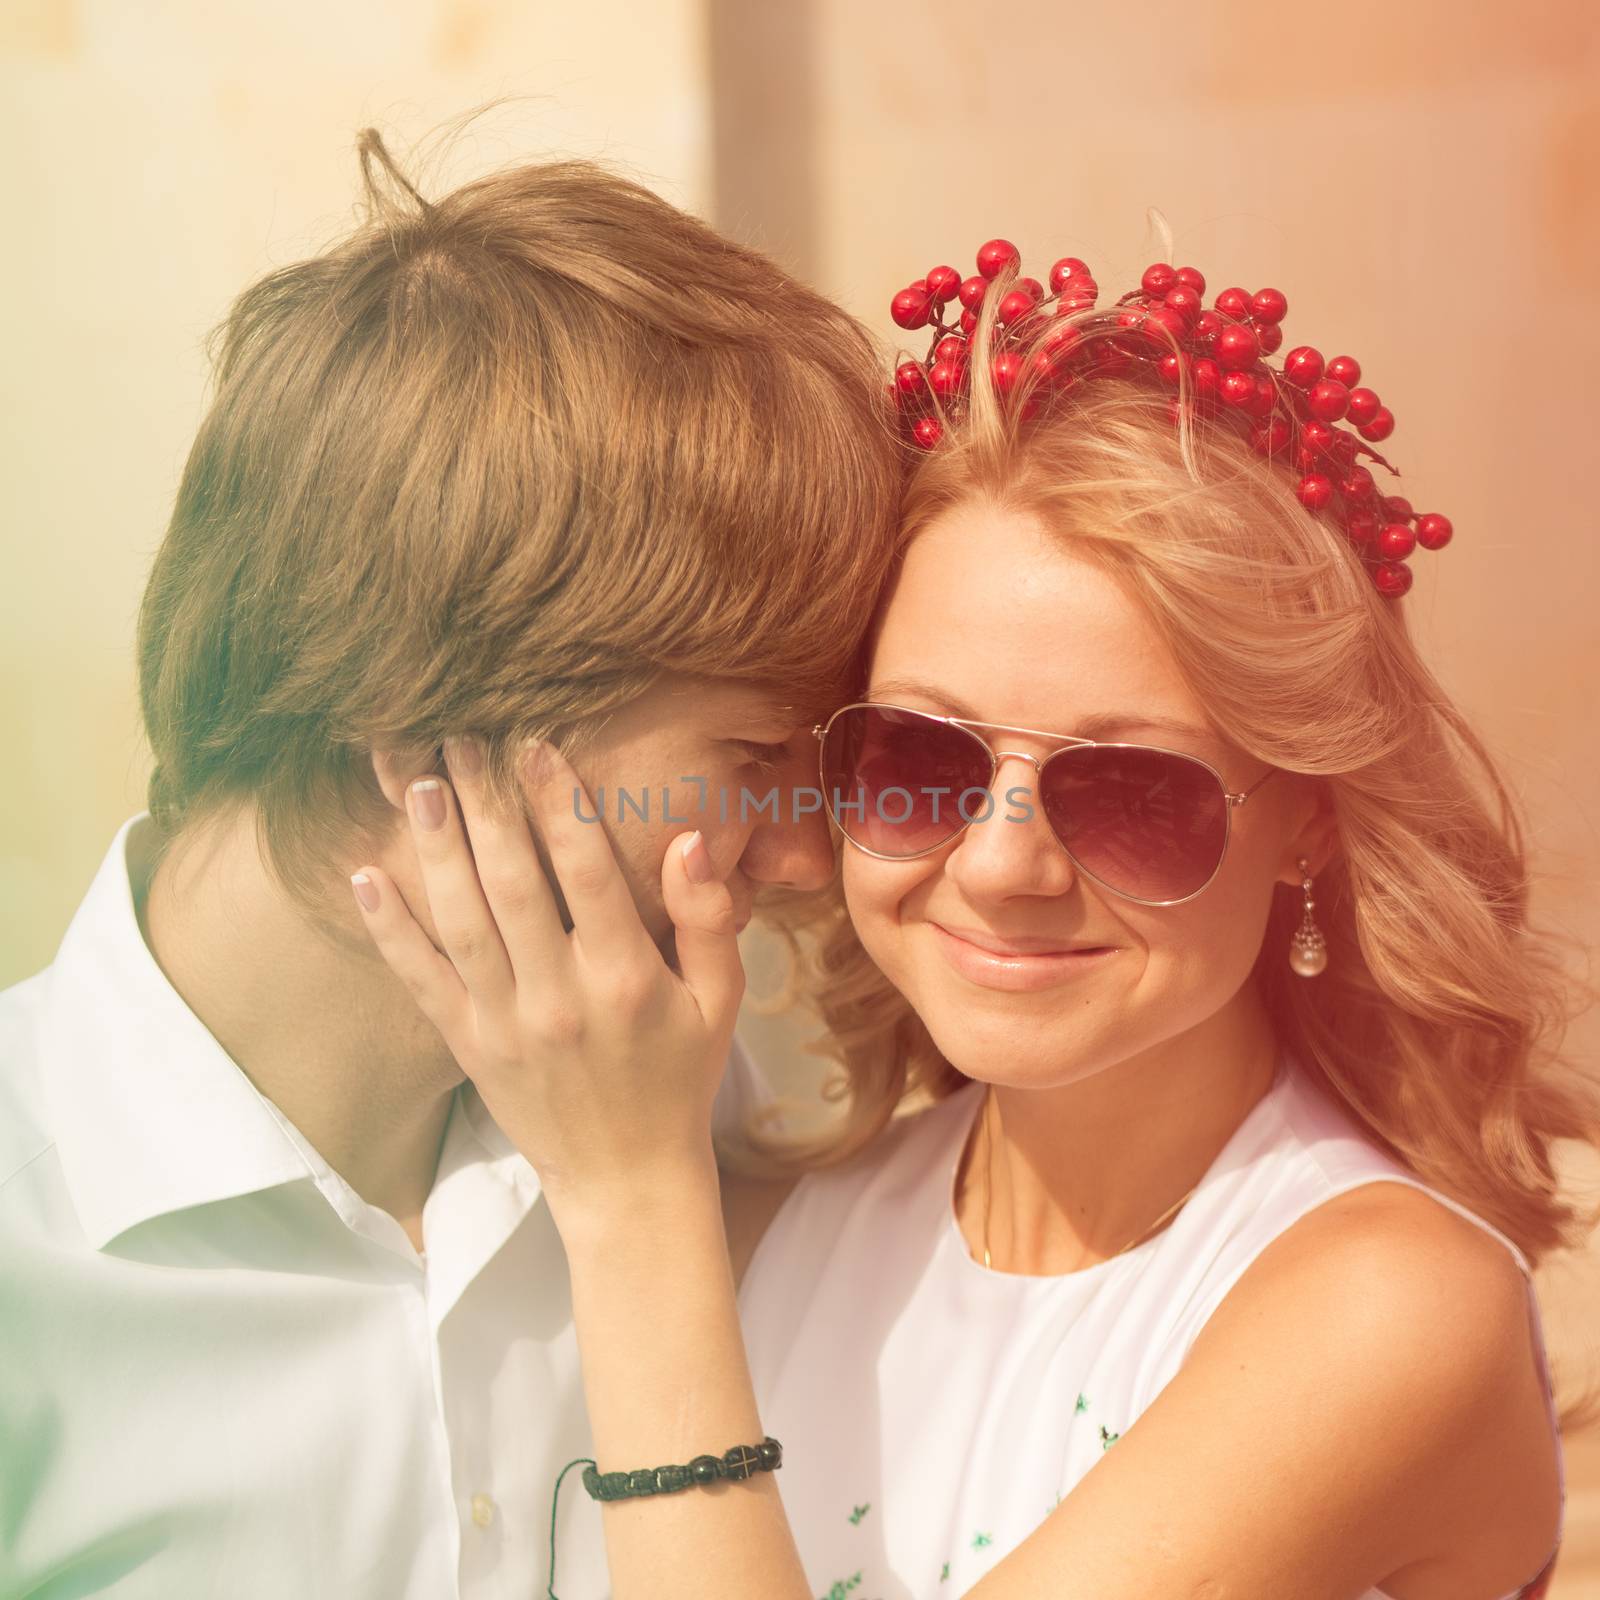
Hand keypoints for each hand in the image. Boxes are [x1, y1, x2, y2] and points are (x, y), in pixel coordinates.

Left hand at [350, 736, 745, 1224]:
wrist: (627, 1178)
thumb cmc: (680, 1078)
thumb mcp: (720, 1001)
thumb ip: (709, 919)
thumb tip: (689, 839)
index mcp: (626, 978)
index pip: (588, 872)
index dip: (560, 803)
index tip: (535, 744)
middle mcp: (560, 996)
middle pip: (513, 884)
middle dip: (485, 805)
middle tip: (460, 738)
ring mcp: (507, 1024)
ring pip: (462, 922)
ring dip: (437, 849)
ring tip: (420, 783)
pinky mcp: (469, 1047)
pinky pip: (421, 981)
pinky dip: (390, 929)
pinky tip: (365, 875)